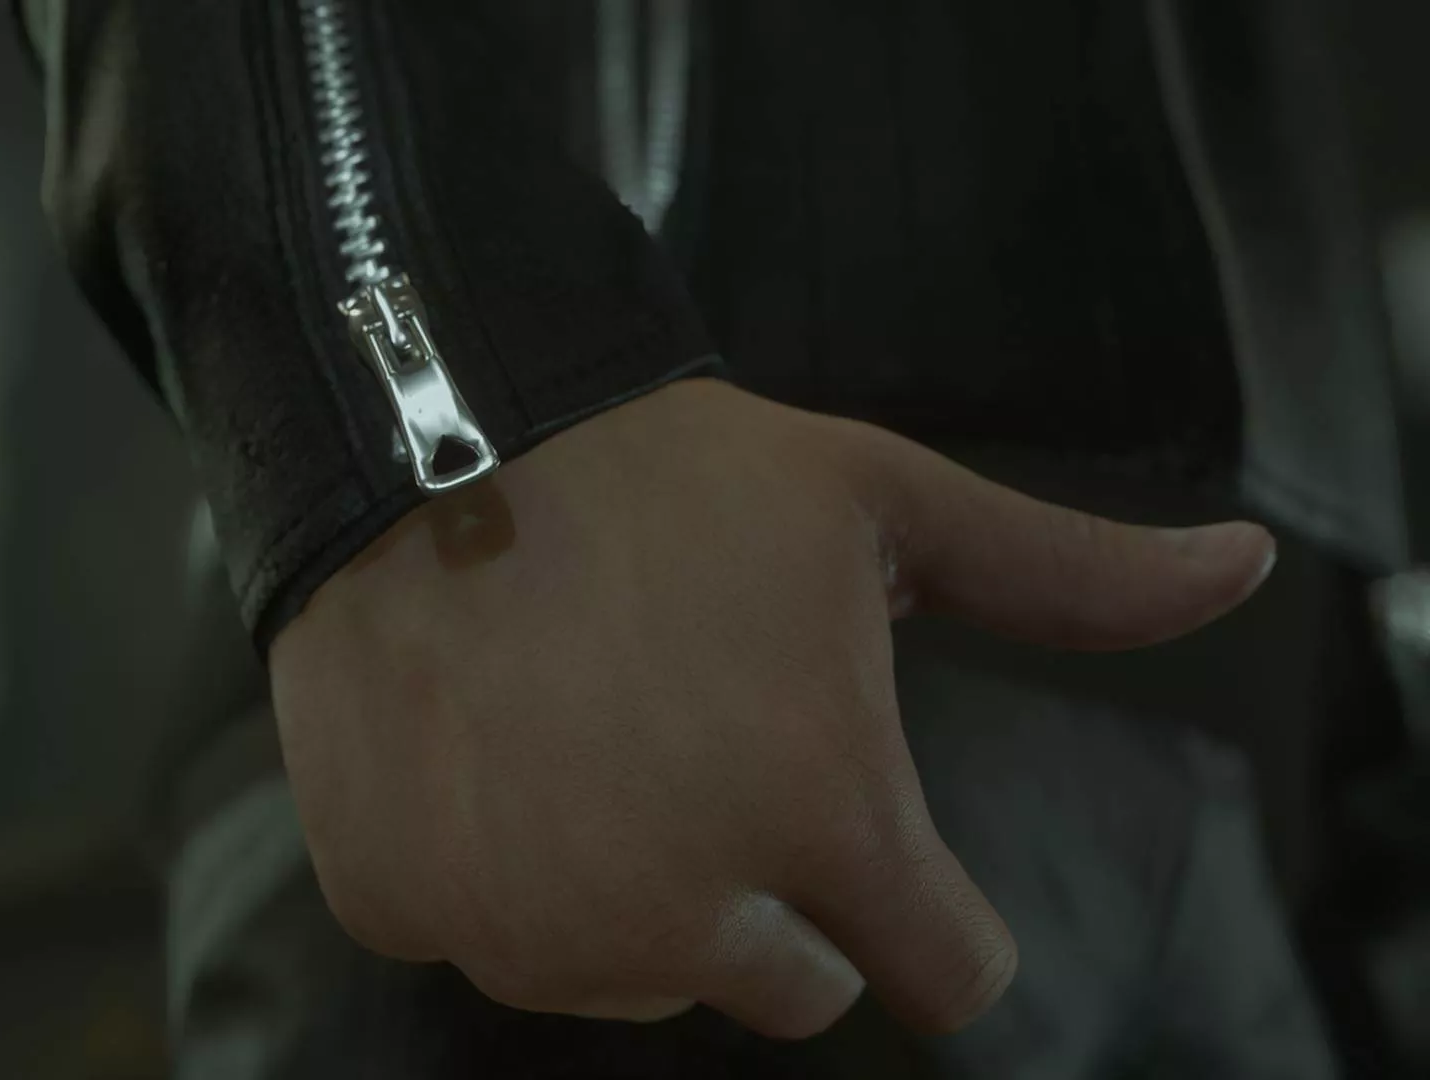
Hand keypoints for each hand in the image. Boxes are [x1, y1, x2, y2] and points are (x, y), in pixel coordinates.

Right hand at [269, 378, 1273, 1036]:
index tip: (878, 842)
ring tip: (588, 736)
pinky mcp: (403, 912)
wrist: (418, 429)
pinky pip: (482, 932)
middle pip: (789, 987)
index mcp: (822, 817)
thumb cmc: (668, 469)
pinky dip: (488, 869)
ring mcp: (527, 928)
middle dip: (779, 896)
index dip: (930, 910)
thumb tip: (1244, 568)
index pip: (945, 975)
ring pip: (631, 972)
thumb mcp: (881, 499)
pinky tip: (483, 751)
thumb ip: (1067, 573)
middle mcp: (677, 912)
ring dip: (631, 890)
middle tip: (712, 750)